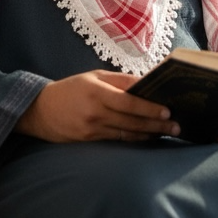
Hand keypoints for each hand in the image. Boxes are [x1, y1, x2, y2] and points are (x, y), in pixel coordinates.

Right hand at [15, 70, 181, 143]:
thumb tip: (146, 82)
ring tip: (167, 133)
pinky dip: (135, 138)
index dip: (150, 108)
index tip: (168, 110)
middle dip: (157, 124)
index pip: (129, 102)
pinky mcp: (90, 140)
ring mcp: (93, 129)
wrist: (40, 111)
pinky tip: (147, 136)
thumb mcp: (93, 77)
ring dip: (149, 134)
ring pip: (128, 133)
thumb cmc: (70, 89)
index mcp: (97, 92)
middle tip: (177, 126)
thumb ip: (120, 80)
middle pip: (132, 120)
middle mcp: (96, 112)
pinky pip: (118, 139)